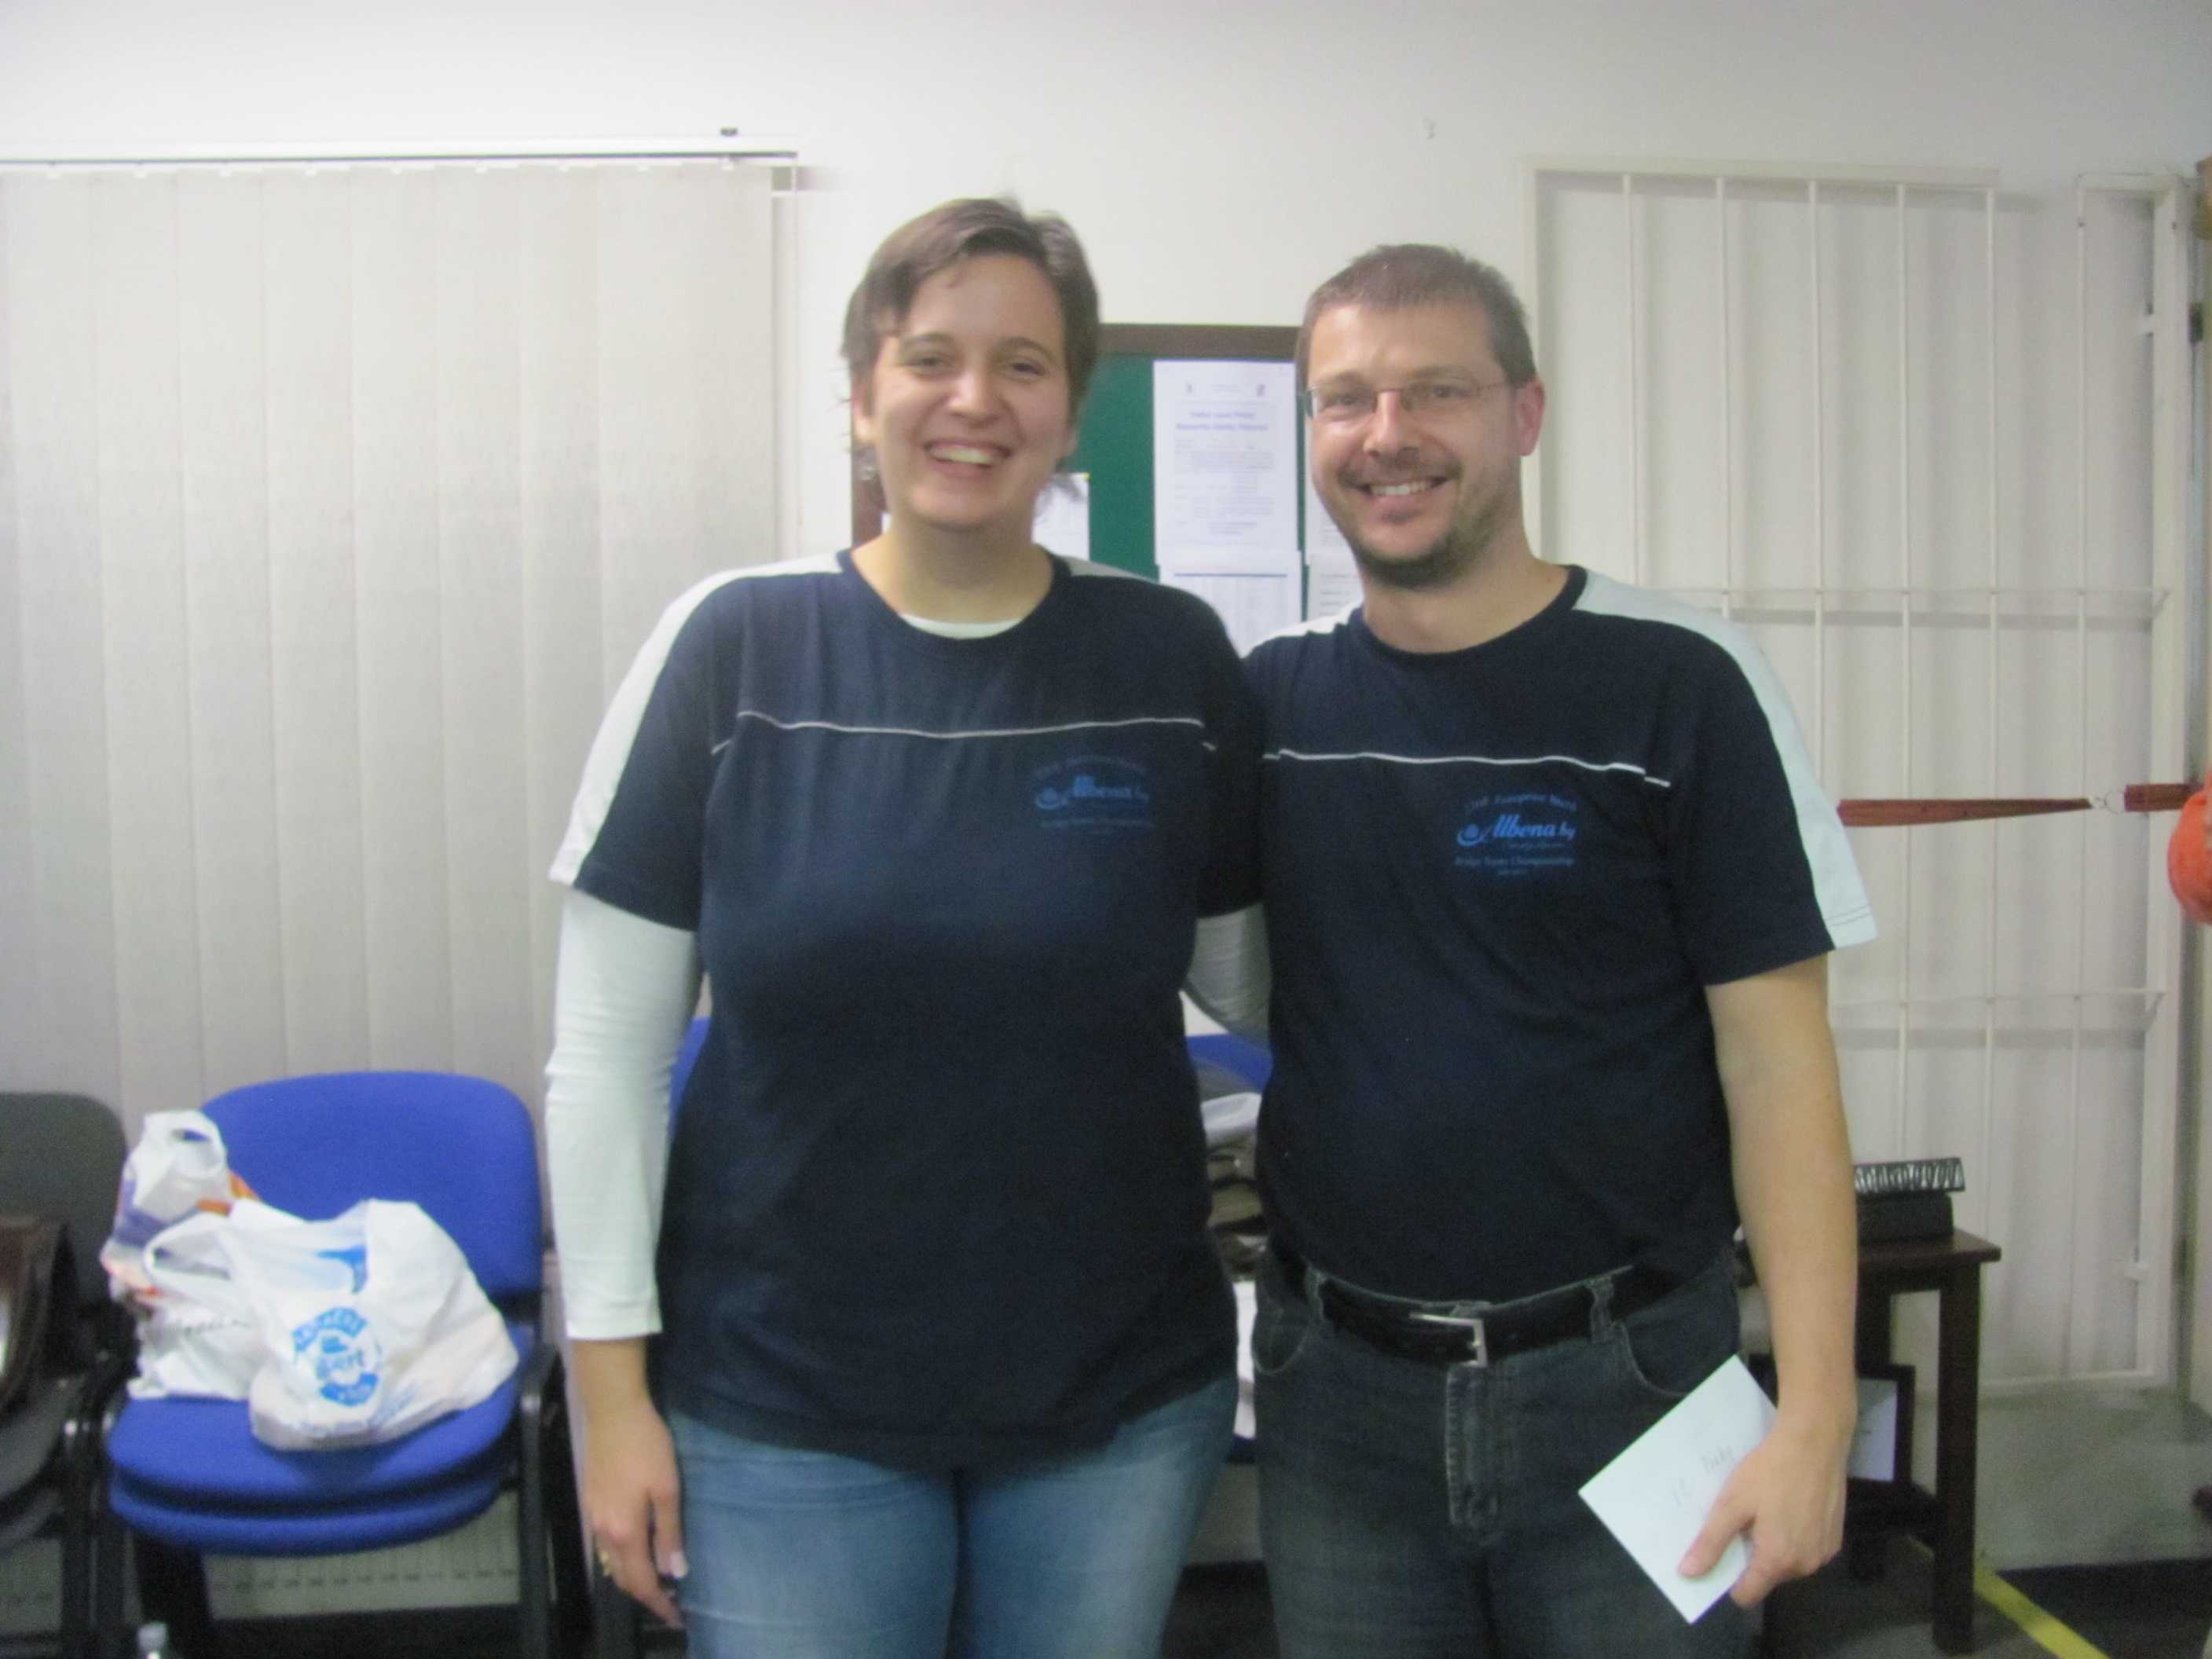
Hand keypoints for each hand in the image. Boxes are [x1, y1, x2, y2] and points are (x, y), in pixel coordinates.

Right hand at [583, 1392, 687, 1627]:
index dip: (658, 1603)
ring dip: (632, 1578)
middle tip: (669, 1602)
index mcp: (625, 1532)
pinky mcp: (590, 1504)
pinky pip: (605, 1547)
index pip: (641, 1582)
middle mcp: (604, 1533)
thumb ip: (669, 1532)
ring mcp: (593, 1518)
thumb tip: (676, 1571)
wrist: (611, 1412)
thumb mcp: (667, 1488)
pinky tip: (636, 1552)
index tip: (676, 1615)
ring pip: (611, 1564)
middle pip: (622, 1579)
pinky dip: (621, 1560)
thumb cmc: (646, 1447)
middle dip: (645, 1595)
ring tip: (657, 1580)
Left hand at [1678, 1411, 1847, 1605]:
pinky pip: (1806, 1549)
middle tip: (1741, 1522)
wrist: (1815, 1443)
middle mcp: (1806, 1566)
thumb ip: (1711, 1542)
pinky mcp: (1835, 1538)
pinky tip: (1787, 1508)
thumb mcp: (1732, 1504)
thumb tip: (1689, 1574)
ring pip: (1787, 1563)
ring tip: (1764, 1512)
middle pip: (1768, 1577)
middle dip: (1751, 1556)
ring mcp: (1824, 1553)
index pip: (1748, 1594)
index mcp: (1778, 1561)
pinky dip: (1794, 1537)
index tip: (1719, 1554)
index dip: (1729, 1580)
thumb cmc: (1769, 1472)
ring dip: (1773, 1547)